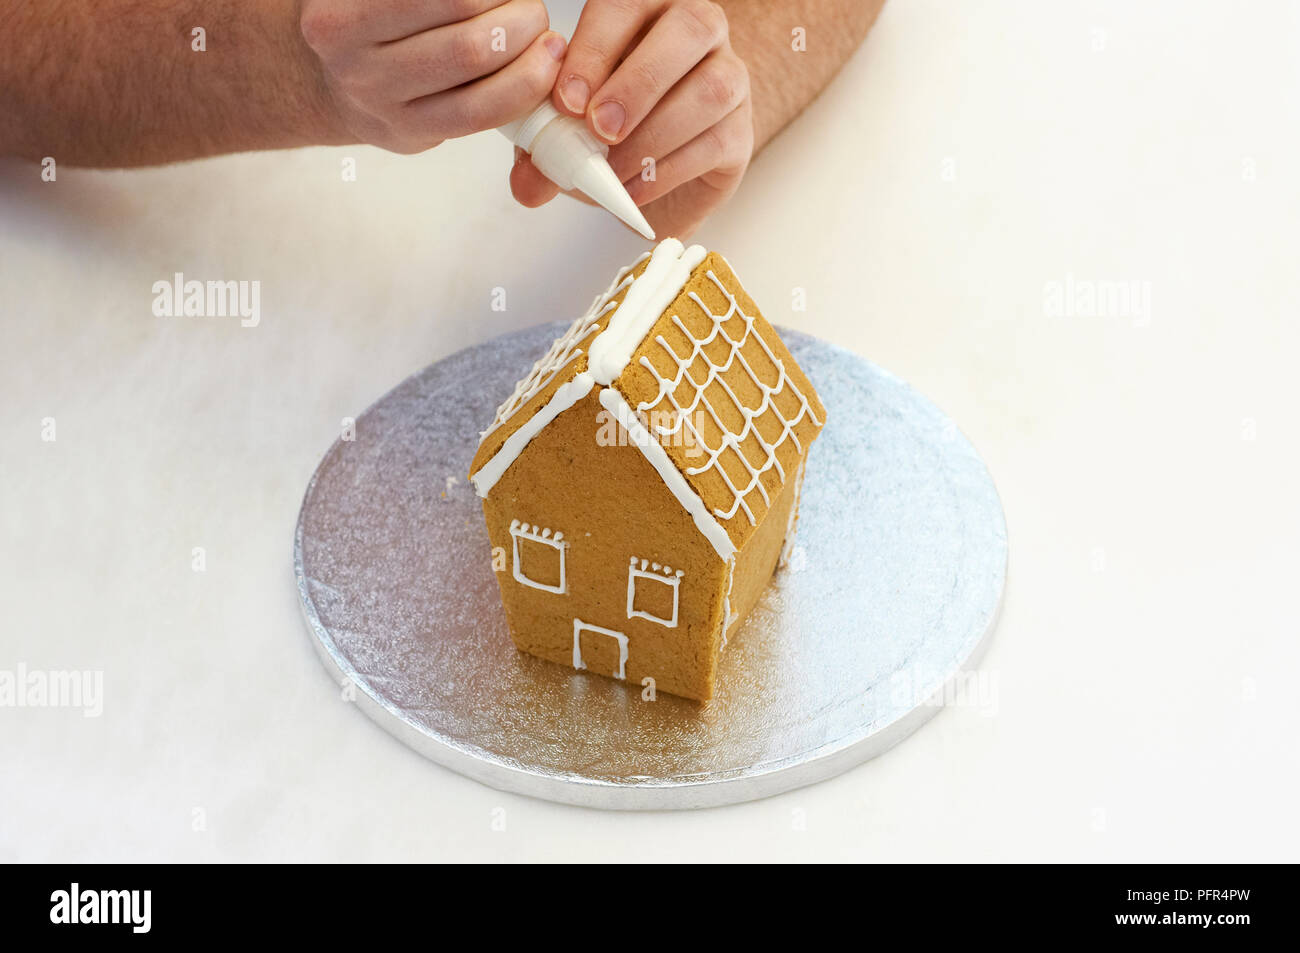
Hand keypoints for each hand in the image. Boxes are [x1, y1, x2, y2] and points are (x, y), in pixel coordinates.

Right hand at [301, 0, 567, 153]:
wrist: (332, 81)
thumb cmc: (370, 21)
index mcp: (341, 17)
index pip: (448, 0)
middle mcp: (356, 64)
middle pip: (468, 41)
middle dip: (519, 19)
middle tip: (531, 9)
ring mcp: (384, 108)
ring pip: (480, 85)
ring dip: (530, 59)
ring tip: (544, 40)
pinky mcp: (414, 136)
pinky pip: (482, 116)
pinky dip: (524, 89)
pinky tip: (541, 69)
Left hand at [509, 0, 752, 238]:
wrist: (652, 179)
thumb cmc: (608, 133)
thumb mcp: (565, 131)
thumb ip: (544, 146)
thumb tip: (526, 184)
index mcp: (647, 8)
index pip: (627, 4)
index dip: (595, 49)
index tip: (566, 102)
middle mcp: (698, 31)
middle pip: (689, 29)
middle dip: (638, 81)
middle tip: (598, 129)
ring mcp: (729, 78)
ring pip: (712, 88)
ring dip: (655, 132)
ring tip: (612, 169)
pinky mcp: (740, 133)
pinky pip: (715, 143)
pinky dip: (668, 171)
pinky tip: (633, 189)